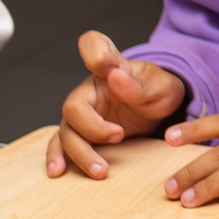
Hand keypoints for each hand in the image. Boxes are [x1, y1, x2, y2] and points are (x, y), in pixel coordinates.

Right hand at [48, 30, 188, 179]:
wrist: (158, 109)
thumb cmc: (157, 91)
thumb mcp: (160, 86)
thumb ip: (138, 84)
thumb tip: (115, 75)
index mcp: (110, 68)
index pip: (94, 45)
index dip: (94, 52)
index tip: (105, 65)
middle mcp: (89, 90)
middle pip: (74, 107)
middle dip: (93, 127)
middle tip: (119, 135)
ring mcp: (82, 113)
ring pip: (68, 132)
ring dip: (81, 153)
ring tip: (101, 170)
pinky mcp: (81, 133)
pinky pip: (62, 145)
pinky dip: (58, 157)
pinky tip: (58, 172)